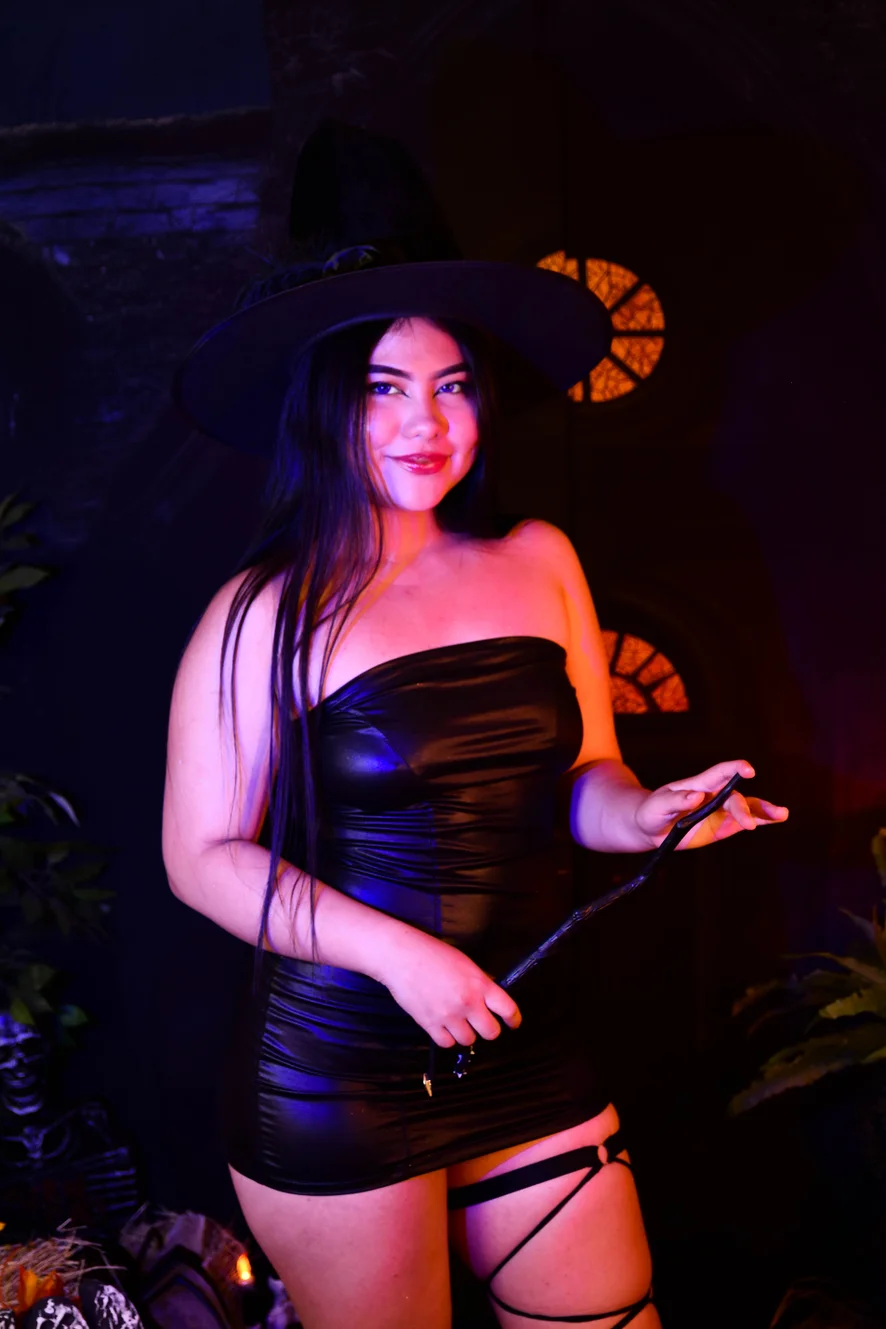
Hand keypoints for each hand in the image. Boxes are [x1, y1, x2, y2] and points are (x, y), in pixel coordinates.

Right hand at [378, 927, 521, 1048]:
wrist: (402, 957)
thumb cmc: (433, 954)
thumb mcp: (464, 963)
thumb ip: (479, 981)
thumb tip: (490, 995)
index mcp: (480, 984)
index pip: (508, 1009)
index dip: (513, 1019)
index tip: (512, 1023)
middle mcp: (468, 1002)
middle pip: (491, 1032)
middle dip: (488, 1029)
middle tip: (482, 1023)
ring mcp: (448, 1015)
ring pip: (468, 1040)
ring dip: (466, 1033)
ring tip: (458, 1022)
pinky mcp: (430, 1024)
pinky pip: (446, 1043)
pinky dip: (447, 1037)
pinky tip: (444, 1026)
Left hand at [635, 759, 788, 848]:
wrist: (650, 828)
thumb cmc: (652, 811)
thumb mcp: (658, 806)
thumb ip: (676, 801)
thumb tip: (696, 797)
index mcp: (699, 785)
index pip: (720, 773)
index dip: (734, 768)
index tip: (747, 770)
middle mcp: (714, 795)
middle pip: (734, 796)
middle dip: (743, 808)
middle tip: (748, 823)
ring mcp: (721, 811)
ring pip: (747, 807)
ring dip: (764, 810)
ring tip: (782, 814)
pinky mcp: (724, 826)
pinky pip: (745, 822)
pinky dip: (762, 820)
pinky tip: (777, 819)